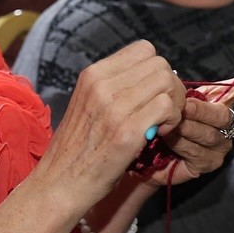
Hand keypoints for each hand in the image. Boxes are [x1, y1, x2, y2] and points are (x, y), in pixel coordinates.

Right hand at [32, 40, 186, 210]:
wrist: (59, 183)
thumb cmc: (77, 149)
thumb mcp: (87, 104)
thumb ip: (113, 87)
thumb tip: (149, 78)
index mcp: (92, 75)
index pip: (143, 49)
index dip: (155, 70)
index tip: (152, 93)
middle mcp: (102, 85)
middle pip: (159, 64)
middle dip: (171, 87)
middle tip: (164, 112)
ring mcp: (114, 107)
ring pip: (167, 82)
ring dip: (174, 104)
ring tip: (163, 124)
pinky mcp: (127, 132)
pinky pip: (167, 107)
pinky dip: (172, 120)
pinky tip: (160, 134)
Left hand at [149, 63, 233, 183]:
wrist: (143, 151)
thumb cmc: (156, 121)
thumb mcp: (170, 99)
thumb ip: (184, 90)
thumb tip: (181, 78)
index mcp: (218, 101)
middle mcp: (225, 123)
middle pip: (223, 114)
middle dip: (199, 111)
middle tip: (180, 109)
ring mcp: (220, 145)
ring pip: (208, 134)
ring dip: (183, 130)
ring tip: (167, 129)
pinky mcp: (209, 163)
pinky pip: (199, 151)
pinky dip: (181, 146)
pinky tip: (170, 145)